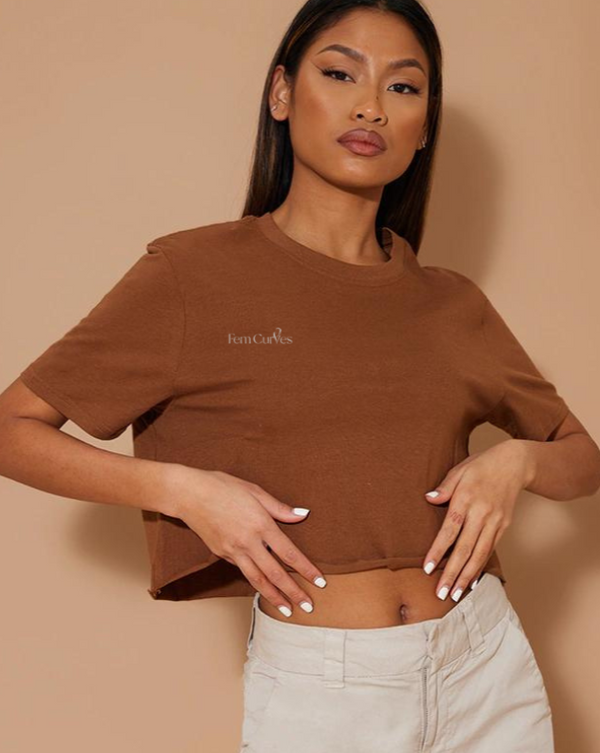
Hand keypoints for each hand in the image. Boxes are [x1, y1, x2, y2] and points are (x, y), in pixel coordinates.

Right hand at [166, 464, 326, 615]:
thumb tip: (302, 515)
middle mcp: (248, 542)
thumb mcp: (254, 491)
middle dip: (293, 592)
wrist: (188, 494)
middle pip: (275, 574)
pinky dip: (255, 582)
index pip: (289, 553)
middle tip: (308, 607)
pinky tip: (265, 588)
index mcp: (260, 524)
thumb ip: (279, 508)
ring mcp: (233, 551)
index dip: (306, 570)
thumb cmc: (222, 486)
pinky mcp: (221, 554)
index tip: (319, 582)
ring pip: (257, 580)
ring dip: (274, 597)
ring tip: (287, 610)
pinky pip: (242, 570)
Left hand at [421, 440, 531, 601]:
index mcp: (467, 498)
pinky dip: (481, 567)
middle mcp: (482, 513)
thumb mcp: (460, 469)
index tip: (428, 568)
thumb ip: (445, 487)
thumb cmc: (482, 466)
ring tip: (455, 594)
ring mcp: (495, 522)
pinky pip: (490, 550)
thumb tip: (429, 499)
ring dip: (467, 577)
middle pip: (465, 548)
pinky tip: (472, 581)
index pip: (450, 530)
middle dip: (452, 573)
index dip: (439, 550)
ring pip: (480, 554)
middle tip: (441, 593)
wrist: (515, 464)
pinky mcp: (503, 527)